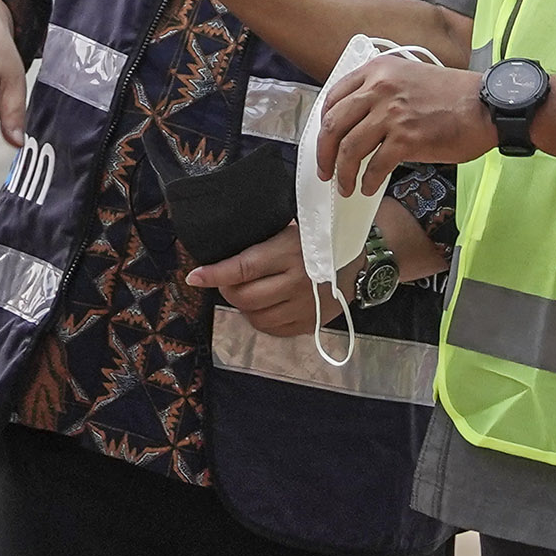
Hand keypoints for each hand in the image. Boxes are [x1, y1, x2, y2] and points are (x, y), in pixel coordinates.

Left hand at [187, 223, 324, 336]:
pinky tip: (265, 304)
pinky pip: (272, 329)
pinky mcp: (309, 324)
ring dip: (243, 305)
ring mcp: (303, 308)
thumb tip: (225, 246)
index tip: (194, 276)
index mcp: (289, 254)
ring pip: (255, 317)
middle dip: (227, 289)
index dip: (214, 273)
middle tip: (226, 279)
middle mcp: (296, 284)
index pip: (242, 268)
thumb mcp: (294, 227)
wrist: (360, 261)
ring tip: (248, 290)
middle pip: (244, 297)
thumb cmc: (321, 237)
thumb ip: (265, 238)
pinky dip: (260, 318)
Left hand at [314, 51, 493, 193]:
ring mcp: (392, 113)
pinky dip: (367, 180)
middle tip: (325, 170)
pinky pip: (375, 165)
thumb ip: (381, 91)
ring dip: (342, 172)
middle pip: (334, 124)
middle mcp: (380, 88)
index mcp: (378, 70)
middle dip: (324, 153)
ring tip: (345, 185)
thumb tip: (359, 122)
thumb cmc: (453, 94)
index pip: (334, 97)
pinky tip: (368, 186)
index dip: (323, 125)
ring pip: (349, 148)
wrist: (485, 105)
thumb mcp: (408, 76)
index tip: (325, 140)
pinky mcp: (406, 138)